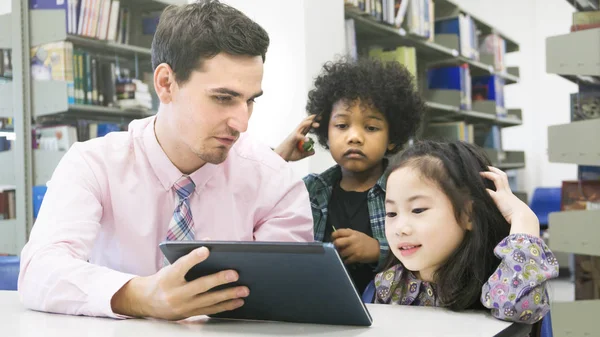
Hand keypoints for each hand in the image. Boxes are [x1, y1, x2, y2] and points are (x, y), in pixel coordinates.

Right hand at [111, 247, 248, 319]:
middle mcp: (175, 293)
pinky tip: (237, 302)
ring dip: (228, 295)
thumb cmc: (162, 280)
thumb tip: (210, 242)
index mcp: (169, 277)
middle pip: (200, 286)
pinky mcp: (189, 314)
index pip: (181, 266)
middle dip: (219, 280)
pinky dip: (225, 306)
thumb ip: (189, 256)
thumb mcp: (170, 265)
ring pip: (209, 300)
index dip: (193, 258)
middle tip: (235, 274)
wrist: (145, 302)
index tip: (206, 250)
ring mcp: (183, 306)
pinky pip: (210, 310)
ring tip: (243, 290)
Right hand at [274, 114, 319, 161]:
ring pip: (302, 125)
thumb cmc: (288, 154)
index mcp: (299, 135)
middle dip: (312, 119)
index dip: (313, 122)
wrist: (280, 157)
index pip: (306, 126)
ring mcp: (294, 135)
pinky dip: (303, 137)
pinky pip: (298, 136)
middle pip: (305, 122)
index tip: (320, 118)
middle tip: (320, 117)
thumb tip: (313, 151)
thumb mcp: (301, 154)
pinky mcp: (291, 139)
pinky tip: (308, 139)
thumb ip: (307, 152)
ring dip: (310, 123)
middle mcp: (297, 133)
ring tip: (317, 125)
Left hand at [332, 228, 379, 264]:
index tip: (333, 239)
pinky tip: (348, 259)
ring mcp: (354, 249)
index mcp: (352, 233)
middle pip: (337, 242)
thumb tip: (338, 235)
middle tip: (337, 248)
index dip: (334, 235)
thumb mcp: (358, 234)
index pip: (339, 232)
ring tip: (344, 255)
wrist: (378, 249)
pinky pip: (346, 260)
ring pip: (341, 253)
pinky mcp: (357, 257)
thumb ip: (349, 233)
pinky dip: (346, 261)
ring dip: (341, 255)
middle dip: (335, 246)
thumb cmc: (366, 241)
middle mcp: (352, 240)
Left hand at [480, 166, 539, 236]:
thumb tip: (504, 214)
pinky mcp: (499, 199)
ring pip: (498, 178)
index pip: (504, 182)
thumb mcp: (513, 212)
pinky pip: (489, 191)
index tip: (492, 174)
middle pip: (503, 176)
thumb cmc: (520, 218)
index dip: (498, 177)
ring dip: (489, 174)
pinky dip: (484, 190)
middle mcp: (507, 192)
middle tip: (487, 167)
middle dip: (495, 170)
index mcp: (510, 195)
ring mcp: (504, 194)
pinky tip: (477, 188)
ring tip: (481, 172)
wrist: (524, 219)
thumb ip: (507, 210)